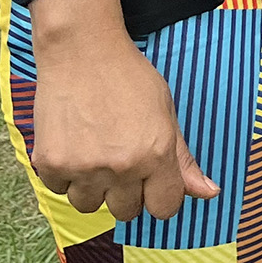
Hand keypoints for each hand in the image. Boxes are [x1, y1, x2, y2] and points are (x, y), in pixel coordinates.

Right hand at [29, 0, 218, 222]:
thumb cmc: (128, 77)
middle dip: (126, 190)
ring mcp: (84, 168)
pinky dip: (65, 174)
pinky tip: (73, 143)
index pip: (165, 208)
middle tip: (119, 155)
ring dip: (93, 186)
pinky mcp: (51, 164)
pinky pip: (60, 191)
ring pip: (90, 206)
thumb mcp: (166, 112)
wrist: (81, 51)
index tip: (151, 180)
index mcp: (156, 154)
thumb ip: (184, 159)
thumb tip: (210, 193)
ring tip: (94, 149)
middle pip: (127, 211)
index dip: (160, 195)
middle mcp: (121, 166)